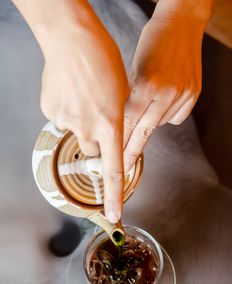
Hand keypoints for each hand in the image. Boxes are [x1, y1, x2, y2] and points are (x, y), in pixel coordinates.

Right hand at [40, 4, 128, 222]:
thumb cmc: (103, 61)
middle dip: (97, 139)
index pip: (113, 170)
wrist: (72, 40)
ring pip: (78, 133)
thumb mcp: (123, 93)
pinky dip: (69, 111)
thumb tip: (109, 134)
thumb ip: (117, 121)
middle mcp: (88, 128)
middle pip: (92, 149)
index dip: (113, 196)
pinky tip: (71, 93)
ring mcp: (67, 121)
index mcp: (111, 125)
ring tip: (84, 98)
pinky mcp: (51, 113)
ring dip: (82, 123)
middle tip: (98, 115)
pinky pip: (63, 119)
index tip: (113, 216)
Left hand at [123, 15, 203, 171]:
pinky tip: (163, 101)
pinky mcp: (193, 94)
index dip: (120, 143)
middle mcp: (166, 92)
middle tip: (124, 170)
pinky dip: (166, 114)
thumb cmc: (152, 43)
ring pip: (159, 124)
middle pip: (145, 132)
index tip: (114, 161)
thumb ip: (129, 98)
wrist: (181, 24)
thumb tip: (123, 123)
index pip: (129, 123)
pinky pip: (175, 117)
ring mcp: (182, 94)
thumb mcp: (132, 69)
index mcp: (145, 84)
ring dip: (148, 123)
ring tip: (145, 108)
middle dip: (132, 152)